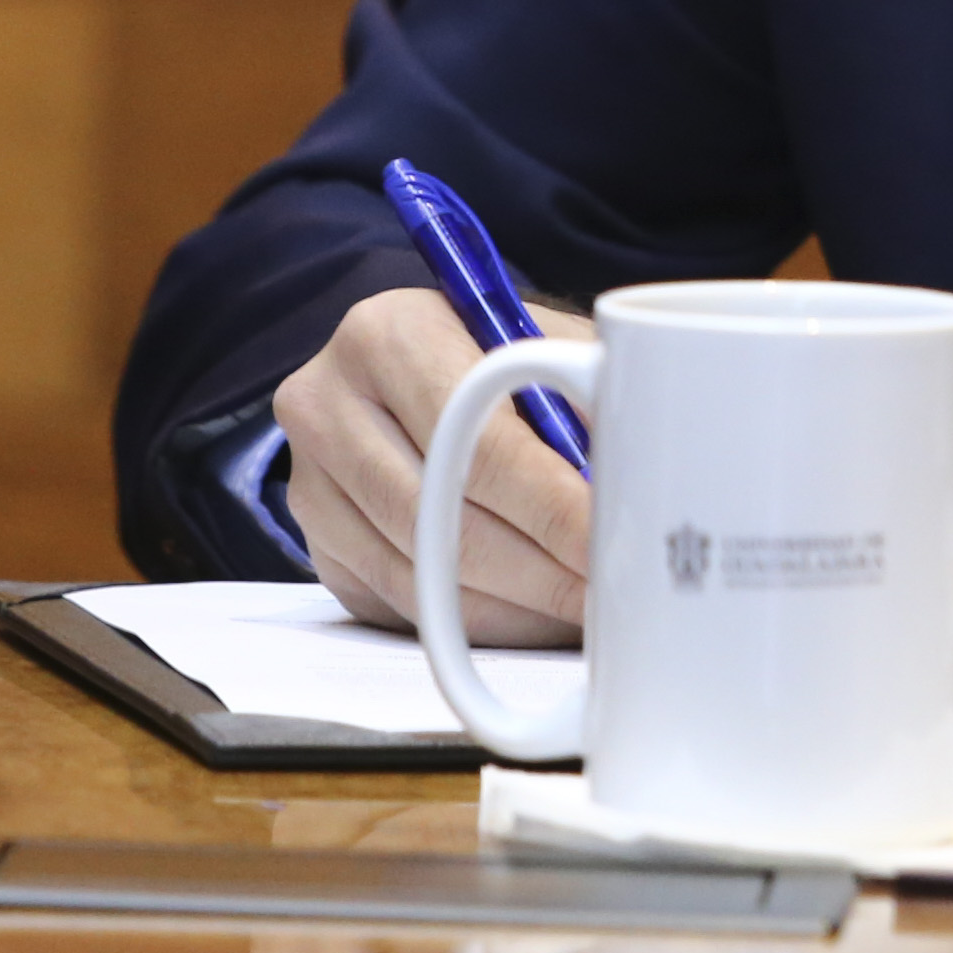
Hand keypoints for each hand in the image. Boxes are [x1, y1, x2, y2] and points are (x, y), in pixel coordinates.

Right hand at [272, 287, 596, 645]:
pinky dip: (472, 619)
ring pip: (417, 571)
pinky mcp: (316, 540)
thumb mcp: (550, 341)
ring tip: (582, 607)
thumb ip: (591, 391)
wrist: (424, 360)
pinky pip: (396, 601)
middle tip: (610, 592)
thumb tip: (643, 472)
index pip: (480, 444)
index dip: (555, 507)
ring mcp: (308, 478)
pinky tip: (530, 615)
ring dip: (513, 604)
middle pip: (442, 517)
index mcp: (390, 334)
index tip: (614, 544)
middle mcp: (327, 402)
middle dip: (542, 568)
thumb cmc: (500, 348)